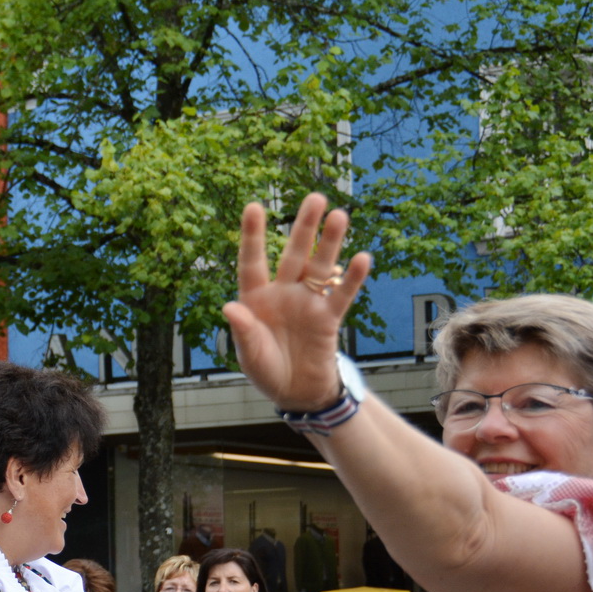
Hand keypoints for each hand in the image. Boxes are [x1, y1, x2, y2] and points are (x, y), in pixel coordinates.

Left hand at [225, 193, 372, 411]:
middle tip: (315, 197)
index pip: (252, 262)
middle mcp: (283, 294)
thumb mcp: (250, 355)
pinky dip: (352, 279)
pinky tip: (362, 258)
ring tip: (340, 216)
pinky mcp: (329, 318)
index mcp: (256, 299)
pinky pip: (342, 295)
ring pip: (320, 267)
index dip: (252, 236)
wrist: (295, 393)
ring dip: (330, 243)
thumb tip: (230, 307)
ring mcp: (308, 303)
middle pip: (293, 254)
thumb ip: (243, 331)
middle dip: (303, 227)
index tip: (253, 206)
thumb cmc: (266, 371)